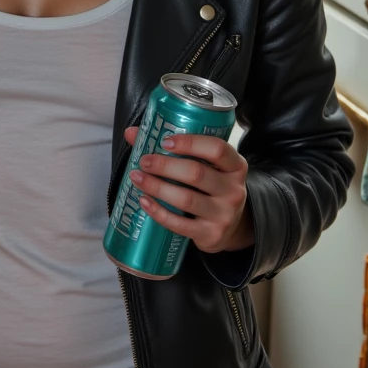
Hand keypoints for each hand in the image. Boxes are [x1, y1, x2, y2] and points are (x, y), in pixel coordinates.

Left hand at [123, 126, 253, 253]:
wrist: (228, 227)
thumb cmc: (210, 188)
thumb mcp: (205, 166)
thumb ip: (174, 148)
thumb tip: (132, 133)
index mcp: (235, 166)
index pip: (217, 149)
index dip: (190, 143)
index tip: (165, 142)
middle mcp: (234, 190)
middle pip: (196, 173)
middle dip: (165, 166)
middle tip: (144, 161)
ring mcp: (224, 214)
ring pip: (186, 199)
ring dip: (157, 187)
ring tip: (137, 178)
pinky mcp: (211, 234)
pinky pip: (179, 224)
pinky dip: (158, 212)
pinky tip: (144, 201)